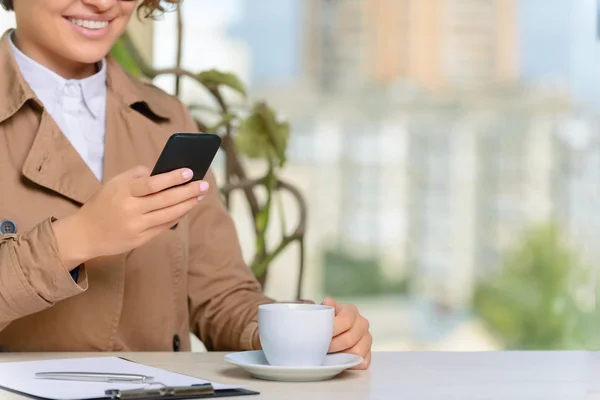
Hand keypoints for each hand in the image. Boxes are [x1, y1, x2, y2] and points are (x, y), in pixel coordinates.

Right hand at [53, 166, 207, 268]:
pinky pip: (164, 226)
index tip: (189, 172)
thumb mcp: (113, 184)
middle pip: (166, 200)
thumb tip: (161, 171)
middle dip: (188, 191)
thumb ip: (136, 176)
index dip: (173, 178)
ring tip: (199, 195)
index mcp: (123, 191)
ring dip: (187, 204)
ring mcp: (136, 226)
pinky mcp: (140, 240)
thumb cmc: (102, 204)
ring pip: (169, 214)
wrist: (83, 234)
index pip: (153, 184)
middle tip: (204, 185)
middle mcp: (130, 209)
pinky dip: (177, 216)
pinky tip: (186, 208)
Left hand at [322, 297, 371, 368]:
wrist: (329, 334)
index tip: (320, 336)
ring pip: (357, 352)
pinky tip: (339, 360)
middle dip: (333, 346)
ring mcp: (367, 339)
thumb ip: (326, 308)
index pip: (345, 320)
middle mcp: (362, 323)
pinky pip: (362, 362)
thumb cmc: (325, 323)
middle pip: (349, 339)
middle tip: (321, 349)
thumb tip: (329, 302)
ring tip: (329, 355)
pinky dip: (350, 363)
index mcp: (351, 311)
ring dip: (341, 356)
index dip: (332, 330)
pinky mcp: (368, 353)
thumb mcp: (323, 313)